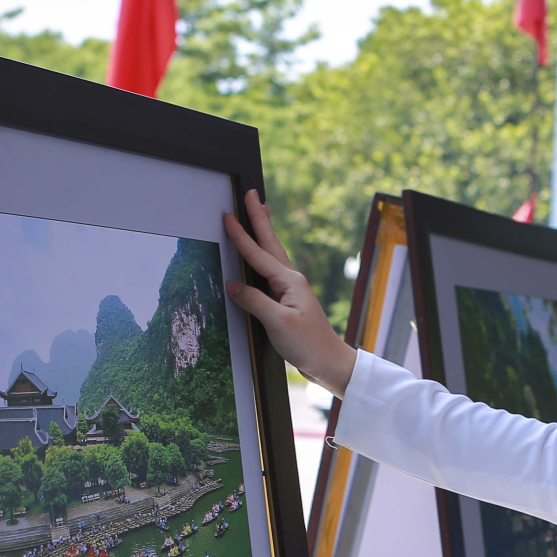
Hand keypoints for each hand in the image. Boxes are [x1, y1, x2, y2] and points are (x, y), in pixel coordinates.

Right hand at [223, 190, 357, 394]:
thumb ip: (254, 302)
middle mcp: (292, 280)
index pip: (258, 254)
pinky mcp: (288, 301)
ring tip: (259, 212)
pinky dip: (264, 256)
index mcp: (290, 281)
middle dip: (259, 218)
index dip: (241, 235)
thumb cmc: (307, 344)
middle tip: (251, 193)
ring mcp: (291, 289)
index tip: (227, 215)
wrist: (329, 362)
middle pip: (270, 243)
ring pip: (272, 254)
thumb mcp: (278, 323)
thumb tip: (233, 285)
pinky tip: (262, 255)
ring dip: (263, 232)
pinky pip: (270, 271)